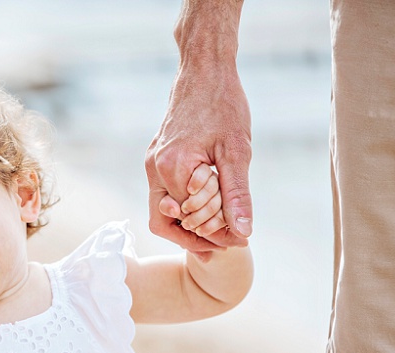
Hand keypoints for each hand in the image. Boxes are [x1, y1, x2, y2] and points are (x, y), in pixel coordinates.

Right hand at [145, 62, 251, 251]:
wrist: (204, 70)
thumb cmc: (223, 105)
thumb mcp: (238, 152)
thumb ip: (237, 194)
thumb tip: (243, 231)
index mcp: (172, 169)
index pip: (189, 220)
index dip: (215, 234)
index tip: (241, 240)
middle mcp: (154, 169)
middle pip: (165, 223)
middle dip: (197, 236)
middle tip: (230, 240)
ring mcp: (151, 163)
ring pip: (161, 210)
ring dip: (188, 223)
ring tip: (219, 229)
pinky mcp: (155, 158)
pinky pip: (164, 193)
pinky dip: (184, 205)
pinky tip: (208, 206)